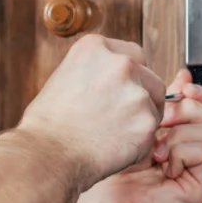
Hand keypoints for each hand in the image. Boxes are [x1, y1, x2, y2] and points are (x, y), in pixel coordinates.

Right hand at [15, 33, 166, 187]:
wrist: (47, 154)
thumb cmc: (47, 124)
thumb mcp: (64, 78)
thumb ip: (94, 73)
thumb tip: (111, 81)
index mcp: (96, 48)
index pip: (133, 54)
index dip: (130, 76)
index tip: (121, 91)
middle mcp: (121, 64)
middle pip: (150, 77)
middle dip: (140, 96)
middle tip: (118, 118)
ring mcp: (137, 92)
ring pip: (154, 104)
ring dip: (141, 118)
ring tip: (112, 134)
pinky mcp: (146, 121)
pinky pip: (151, 130)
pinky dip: (139, 142)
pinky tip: (114, 148)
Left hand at [76, 69, 201, 202]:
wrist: (96, 202)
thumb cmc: (107, 166)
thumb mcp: (136, 124)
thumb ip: (161, 102)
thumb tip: (184, 75)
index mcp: (180, 140)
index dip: (199, 93)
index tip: (182, 84)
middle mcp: (192, 158)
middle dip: (187, 109)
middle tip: (161, 121)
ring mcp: (197, 176)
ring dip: (179, 133)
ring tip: (156, 148)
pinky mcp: (197, 191)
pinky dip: (180, 152)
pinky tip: (161, 164)